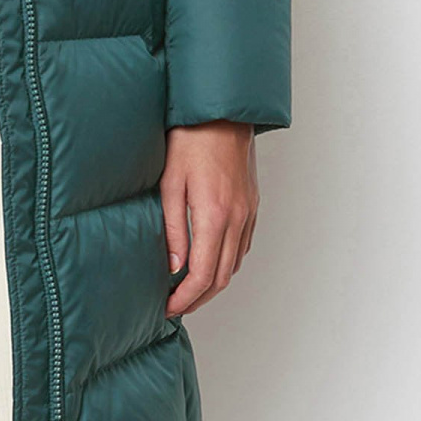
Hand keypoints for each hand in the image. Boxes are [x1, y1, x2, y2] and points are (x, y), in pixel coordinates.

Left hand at [161, 121, 257, 316]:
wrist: (222, 113)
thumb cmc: (190, 140)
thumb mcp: (169, 184)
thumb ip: (173, 228)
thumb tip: (174, 266)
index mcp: (213, 215)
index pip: (202, 274)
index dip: (185, 298)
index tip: (168, 307)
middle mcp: (237, 218)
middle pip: (221, 277)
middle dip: (198, 299)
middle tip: (176, 306)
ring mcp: (248, 212)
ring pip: (234, 264)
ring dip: (213, 283)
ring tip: (189, 290)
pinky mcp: (252, 205)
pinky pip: (242, 246)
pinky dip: (226, 263)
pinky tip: (209, 262)